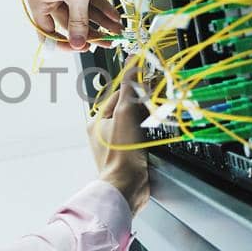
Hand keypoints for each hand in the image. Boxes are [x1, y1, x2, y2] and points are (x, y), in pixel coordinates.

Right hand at [27, 0, 122, 50]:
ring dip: (99, 21)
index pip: (47, 33)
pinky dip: (100, 6)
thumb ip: (79, 22)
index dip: (65, 44)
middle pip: (68, 24)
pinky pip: (86, 0)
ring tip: (117, 30)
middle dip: (90, 32)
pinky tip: (115, 15)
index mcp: (39, 3)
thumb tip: (79, 44)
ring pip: (81, 12)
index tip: (83, 48)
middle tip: (108, 42)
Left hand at [87, 61, 149, 214]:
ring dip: (146, 118)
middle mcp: (103, 133)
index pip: (117, 94)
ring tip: (155, 117)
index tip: (149, 78)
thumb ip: (129, 87)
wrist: (128, 188)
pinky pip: (139, 137)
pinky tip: (155, 134)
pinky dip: (148, 133)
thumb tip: (132, 62)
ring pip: (134, 123)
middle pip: (126, 108)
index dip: (134, 86)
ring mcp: (115, 146)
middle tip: (155, 99)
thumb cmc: (122, 153)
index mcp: (96, 121)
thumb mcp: (125, 113)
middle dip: (141, 103)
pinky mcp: (128, 156)